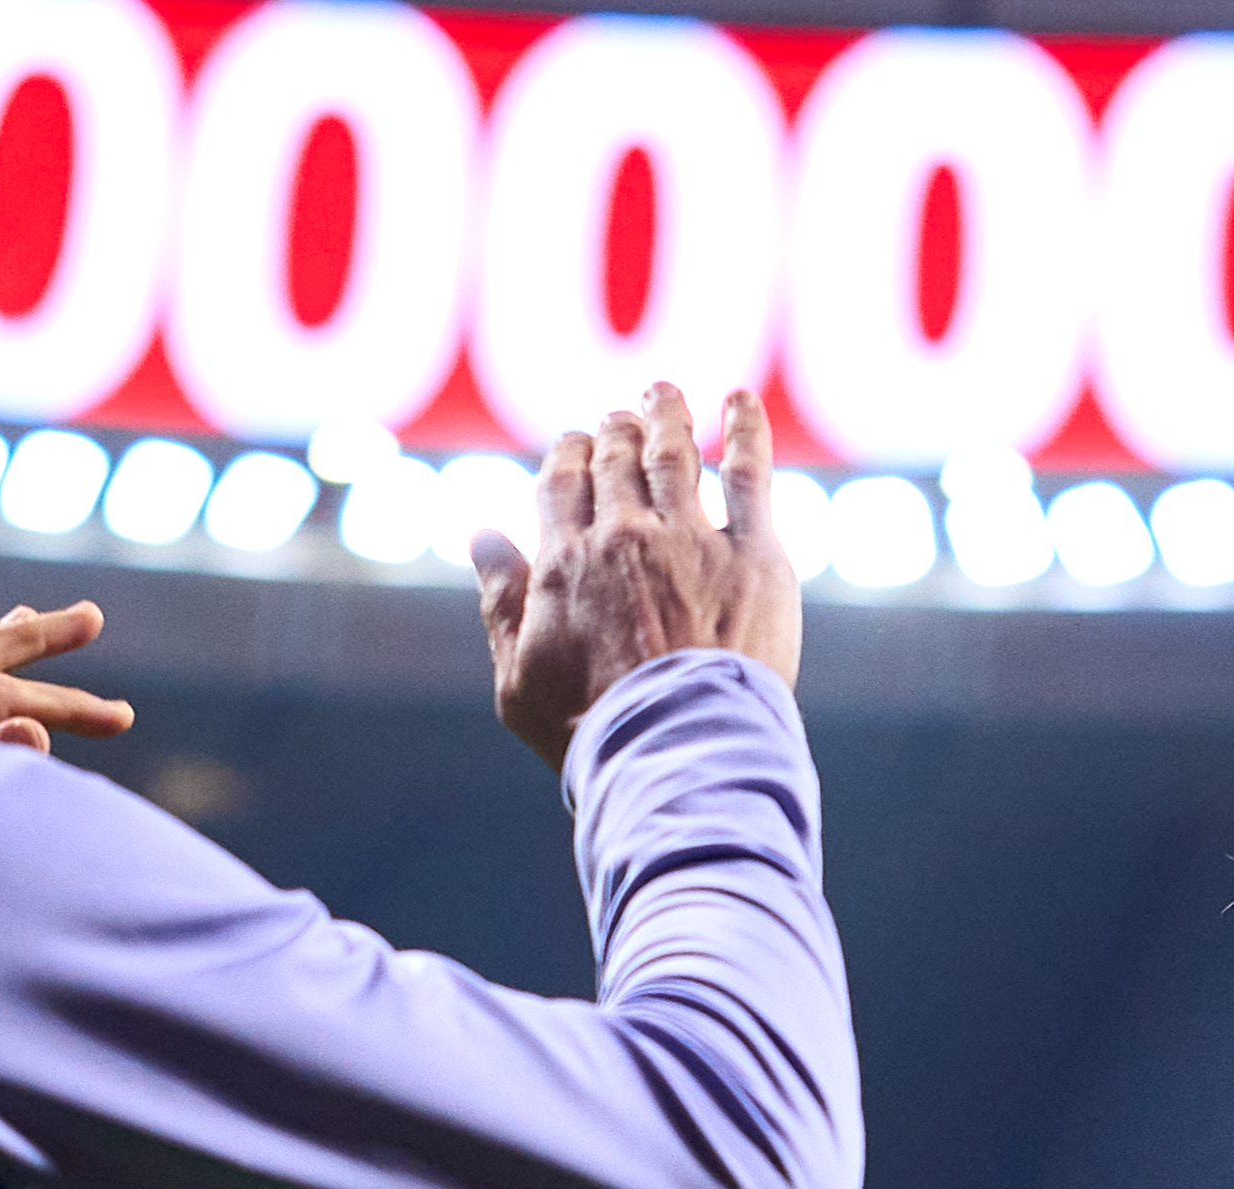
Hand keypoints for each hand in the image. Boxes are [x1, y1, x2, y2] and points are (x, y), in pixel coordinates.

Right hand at [474, 387, 801, 768]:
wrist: (674, 749)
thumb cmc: (589, 731)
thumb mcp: (518, 679)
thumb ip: (498, 601)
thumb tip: (480, 535)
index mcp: (565, 561)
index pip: (561, 480)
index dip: (567, 453)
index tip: (573, 444)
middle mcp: (624, 535)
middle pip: (616, 457)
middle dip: (613, 430)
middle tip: (620, 418)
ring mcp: (690, 539)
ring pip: (674, 451)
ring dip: (666, 414)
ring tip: (662, 394)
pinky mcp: (753, 553)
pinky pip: (750, 471)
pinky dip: (745, 429)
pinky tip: (740, 401)